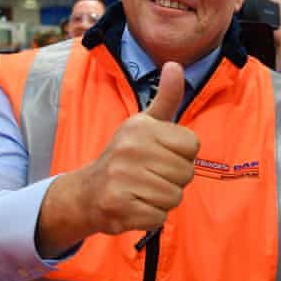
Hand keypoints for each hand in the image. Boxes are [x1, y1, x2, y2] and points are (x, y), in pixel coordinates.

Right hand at [37, 62, 200, 256]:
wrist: (87, 192)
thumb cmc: (125, 156)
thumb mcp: (145, 123)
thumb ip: (166, 97)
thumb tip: (176, 65)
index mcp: (141, 127)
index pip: (192, 146)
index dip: (181, 155)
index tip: (161, 155)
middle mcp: (130, 149)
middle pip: (186, 174)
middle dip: (173, 180)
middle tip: (150, 176)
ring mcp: (123, 178)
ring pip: (174, 197)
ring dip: (162, 200)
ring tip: (142, 190)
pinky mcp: (119, 206)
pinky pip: (159, 216)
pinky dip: (151, 216)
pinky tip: (135, 205)